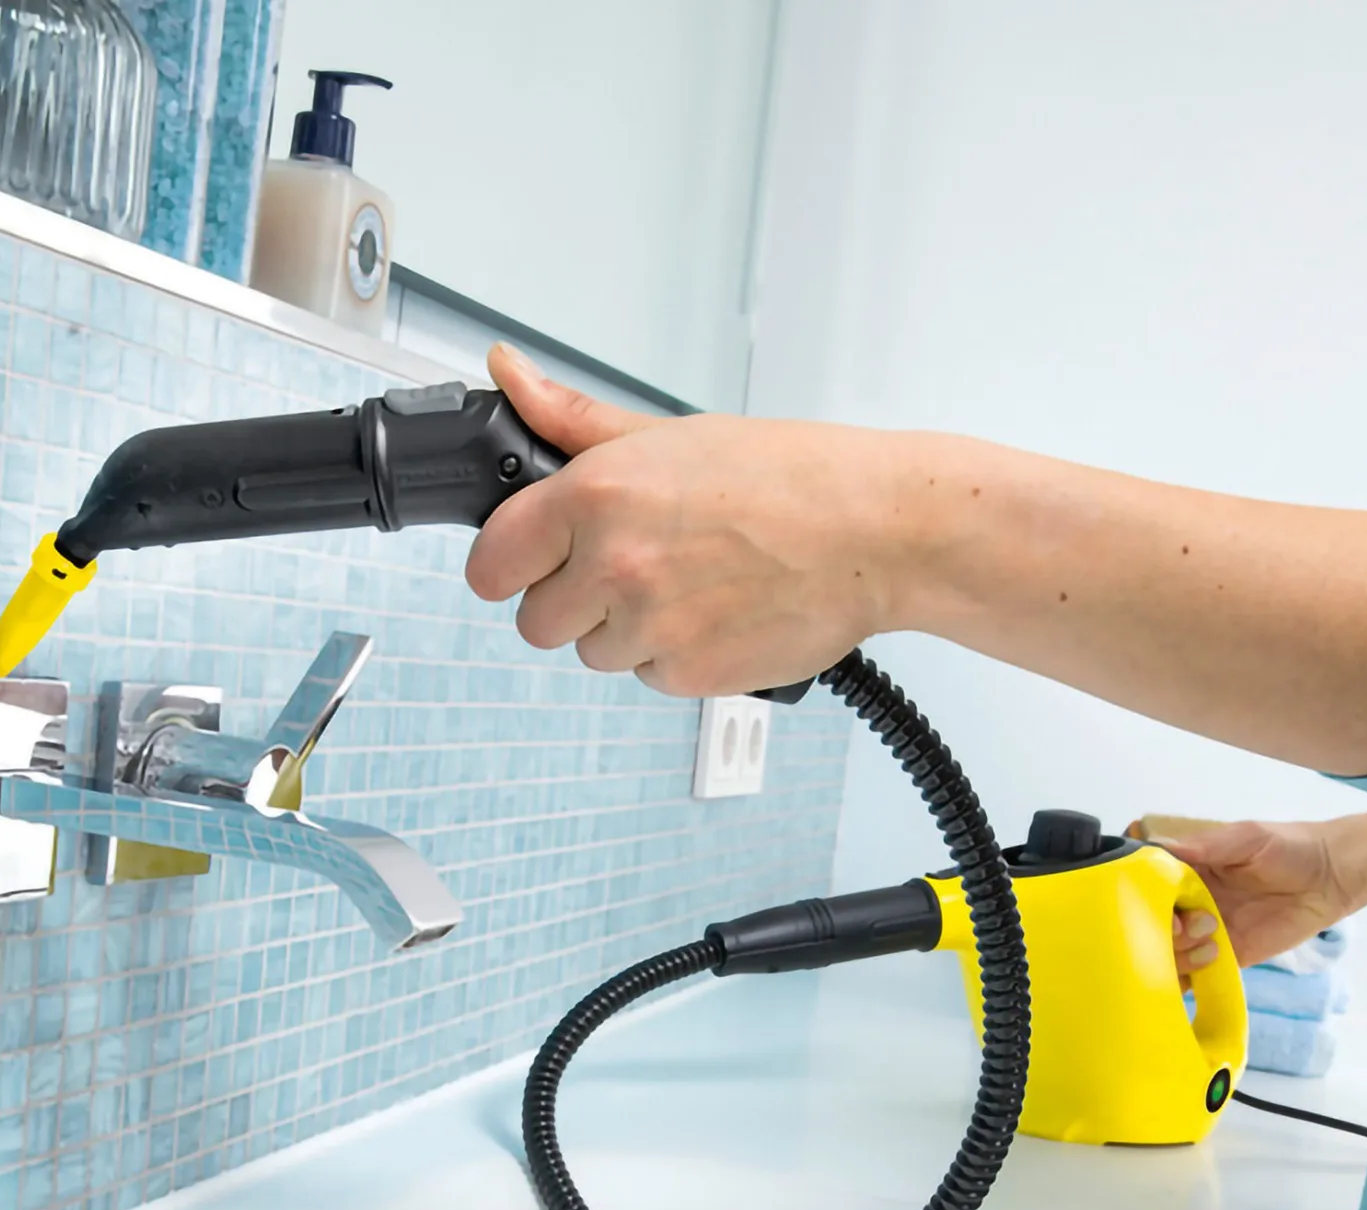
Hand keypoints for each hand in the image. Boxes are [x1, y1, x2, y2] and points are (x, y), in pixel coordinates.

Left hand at [465, 345, 915, 695]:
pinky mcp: (687, 675)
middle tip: (630, 568)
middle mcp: (614, 566)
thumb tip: (507, 375)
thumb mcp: (668, 434)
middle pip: (536, 623)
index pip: (492, 563)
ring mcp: (649, 628)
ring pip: (594, 653)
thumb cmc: (787, 477)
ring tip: (687, 585)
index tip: (526, 563)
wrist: (875, 532)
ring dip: (626, 630)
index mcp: (596, 497)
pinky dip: (674, 656)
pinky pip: (649, 677)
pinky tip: (716, 613)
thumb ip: (573, 419)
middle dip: (571, 602)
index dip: (509, 564)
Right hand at [1132, 818, 1357, 975]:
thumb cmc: (1289, 847)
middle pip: (1154, 924)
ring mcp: (1207, 933)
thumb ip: (1205, 846)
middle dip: (1161, 931)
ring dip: (1179, 953)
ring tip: (1211, 943)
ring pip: (1170, 952)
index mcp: (1187, 872)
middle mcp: (1190, 903)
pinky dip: (1185, 979)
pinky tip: (1195, 972)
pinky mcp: (1228, 957)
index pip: (1149, 888)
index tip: (1157, 906)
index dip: (1144, 899)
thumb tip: (1157, 846)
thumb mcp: (1246, 837)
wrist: (1334, 877)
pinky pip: (1195, 974)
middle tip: (1185, 928)